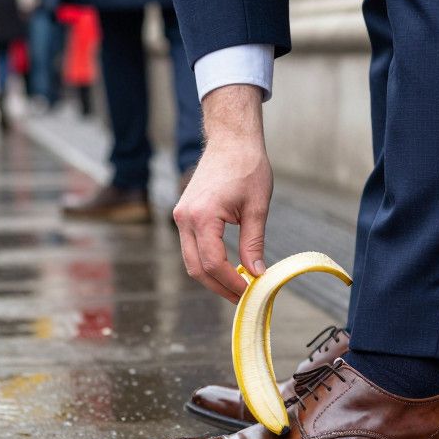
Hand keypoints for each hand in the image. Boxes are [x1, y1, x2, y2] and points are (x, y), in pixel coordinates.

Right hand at [174, 84, 272, 302]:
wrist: (231, 140)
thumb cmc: (247, 167)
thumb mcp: (257, 207)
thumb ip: (254, 243)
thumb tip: (257, 274)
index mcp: (202, 216)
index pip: (213, 264)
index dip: (231, 284)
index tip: (250, 293)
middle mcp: (184, 218)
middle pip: (196, 268)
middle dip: (219, 287)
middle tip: (243, 298)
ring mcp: (180, 215)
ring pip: (191, 259)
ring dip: (212, 276)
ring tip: (238, 285)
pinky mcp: (184, 213)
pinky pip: (191, 246)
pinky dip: (207, 260)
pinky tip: (229, 267)